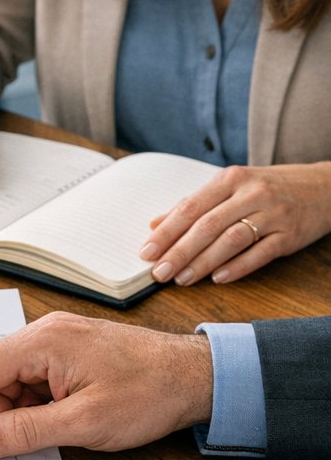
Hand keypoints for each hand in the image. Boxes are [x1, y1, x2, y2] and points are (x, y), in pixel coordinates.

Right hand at [0, 312, 212, 458]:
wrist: (199, 378)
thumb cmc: (150, 391)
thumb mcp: (83, 422)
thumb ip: (24, 433)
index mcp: (42, 343)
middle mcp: (43, 338)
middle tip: (25, 443)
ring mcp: (55, 347)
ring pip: (11, 390)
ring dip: (22, 417)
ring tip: (62, 430)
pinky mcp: (67, 360)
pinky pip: (32, 389)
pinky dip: (36, 412)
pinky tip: (62, 424)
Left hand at [140, 162, 330, 285]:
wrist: (326, 186)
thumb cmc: (269, 189)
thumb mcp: (231, 188)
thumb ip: (193, 206)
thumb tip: (155, 225)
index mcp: (230, 179)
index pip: (190, 207)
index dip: (166, 232)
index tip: (146, 252)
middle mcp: (251, 193)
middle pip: (207, 226)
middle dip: (179, 252)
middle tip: (158, 273)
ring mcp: (273, 213)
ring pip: (231, 240)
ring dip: (203, 263)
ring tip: (181, 280)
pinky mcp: (290, 234)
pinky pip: (260, 253)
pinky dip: (237, 267)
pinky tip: (218, 279)